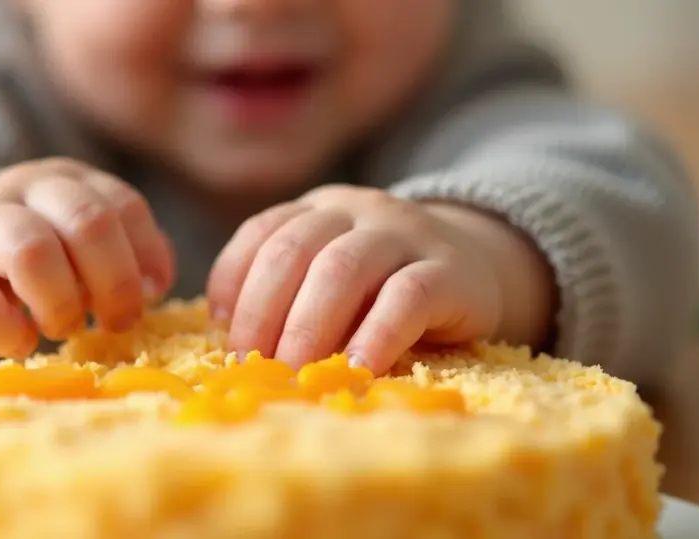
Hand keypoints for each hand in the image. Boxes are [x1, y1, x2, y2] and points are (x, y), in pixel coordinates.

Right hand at [0, 158, 175, 362]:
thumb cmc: (28, 264)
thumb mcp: (77, 244)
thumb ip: (122, 253)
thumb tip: (155, 284)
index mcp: (69, 182)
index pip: (124, 206)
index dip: (144, 256)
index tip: (149, 296)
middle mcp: (25, 191)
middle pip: (88, 221)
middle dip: (114, 282)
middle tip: (115, 323)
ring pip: (32, 250)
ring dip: (61, 302)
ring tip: (63, 329)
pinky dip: (5, 331)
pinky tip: (19, 343)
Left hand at [207, 184, 553, 373]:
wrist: (476, 269)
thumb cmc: (384, 289)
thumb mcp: (334, 279)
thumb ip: (291, 294)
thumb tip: (234, 344)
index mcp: (319, 208)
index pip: (262, 233)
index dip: (234, 282)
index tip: (222, 333)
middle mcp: (357, 209)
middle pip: (294, 250)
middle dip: (263, 312)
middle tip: (254, 364)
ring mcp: (405, 233)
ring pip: (343, 268)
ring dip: (309, 325)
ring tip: (296, 371)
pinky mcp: (450, 270)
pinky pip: (408, 296)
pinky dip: (376, 334)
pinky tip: (358, 369)